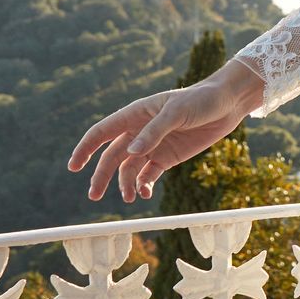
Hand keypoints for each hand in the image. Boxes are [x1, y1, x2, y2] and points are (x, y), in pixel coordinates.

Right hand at [67, 58, 265, 204]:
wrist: (226, 105)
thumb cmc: (199, 100)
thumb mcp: (176, 112)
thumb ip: (153, 132)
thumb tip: (131, 153)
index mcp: (134, 114)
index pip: (101, 132)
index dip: (85, 149)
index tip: (73, 167)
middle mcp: (139, 131)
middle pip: (112, 156)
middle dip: (101, 176)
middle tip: (93, 195)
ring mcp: (152, 146)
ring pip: (129, 169)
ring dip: (125, 184)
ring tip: (129, 198)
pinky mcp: (167, 158)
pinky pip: (148, 174)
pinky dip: (143, 185)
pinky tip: (144, 193)